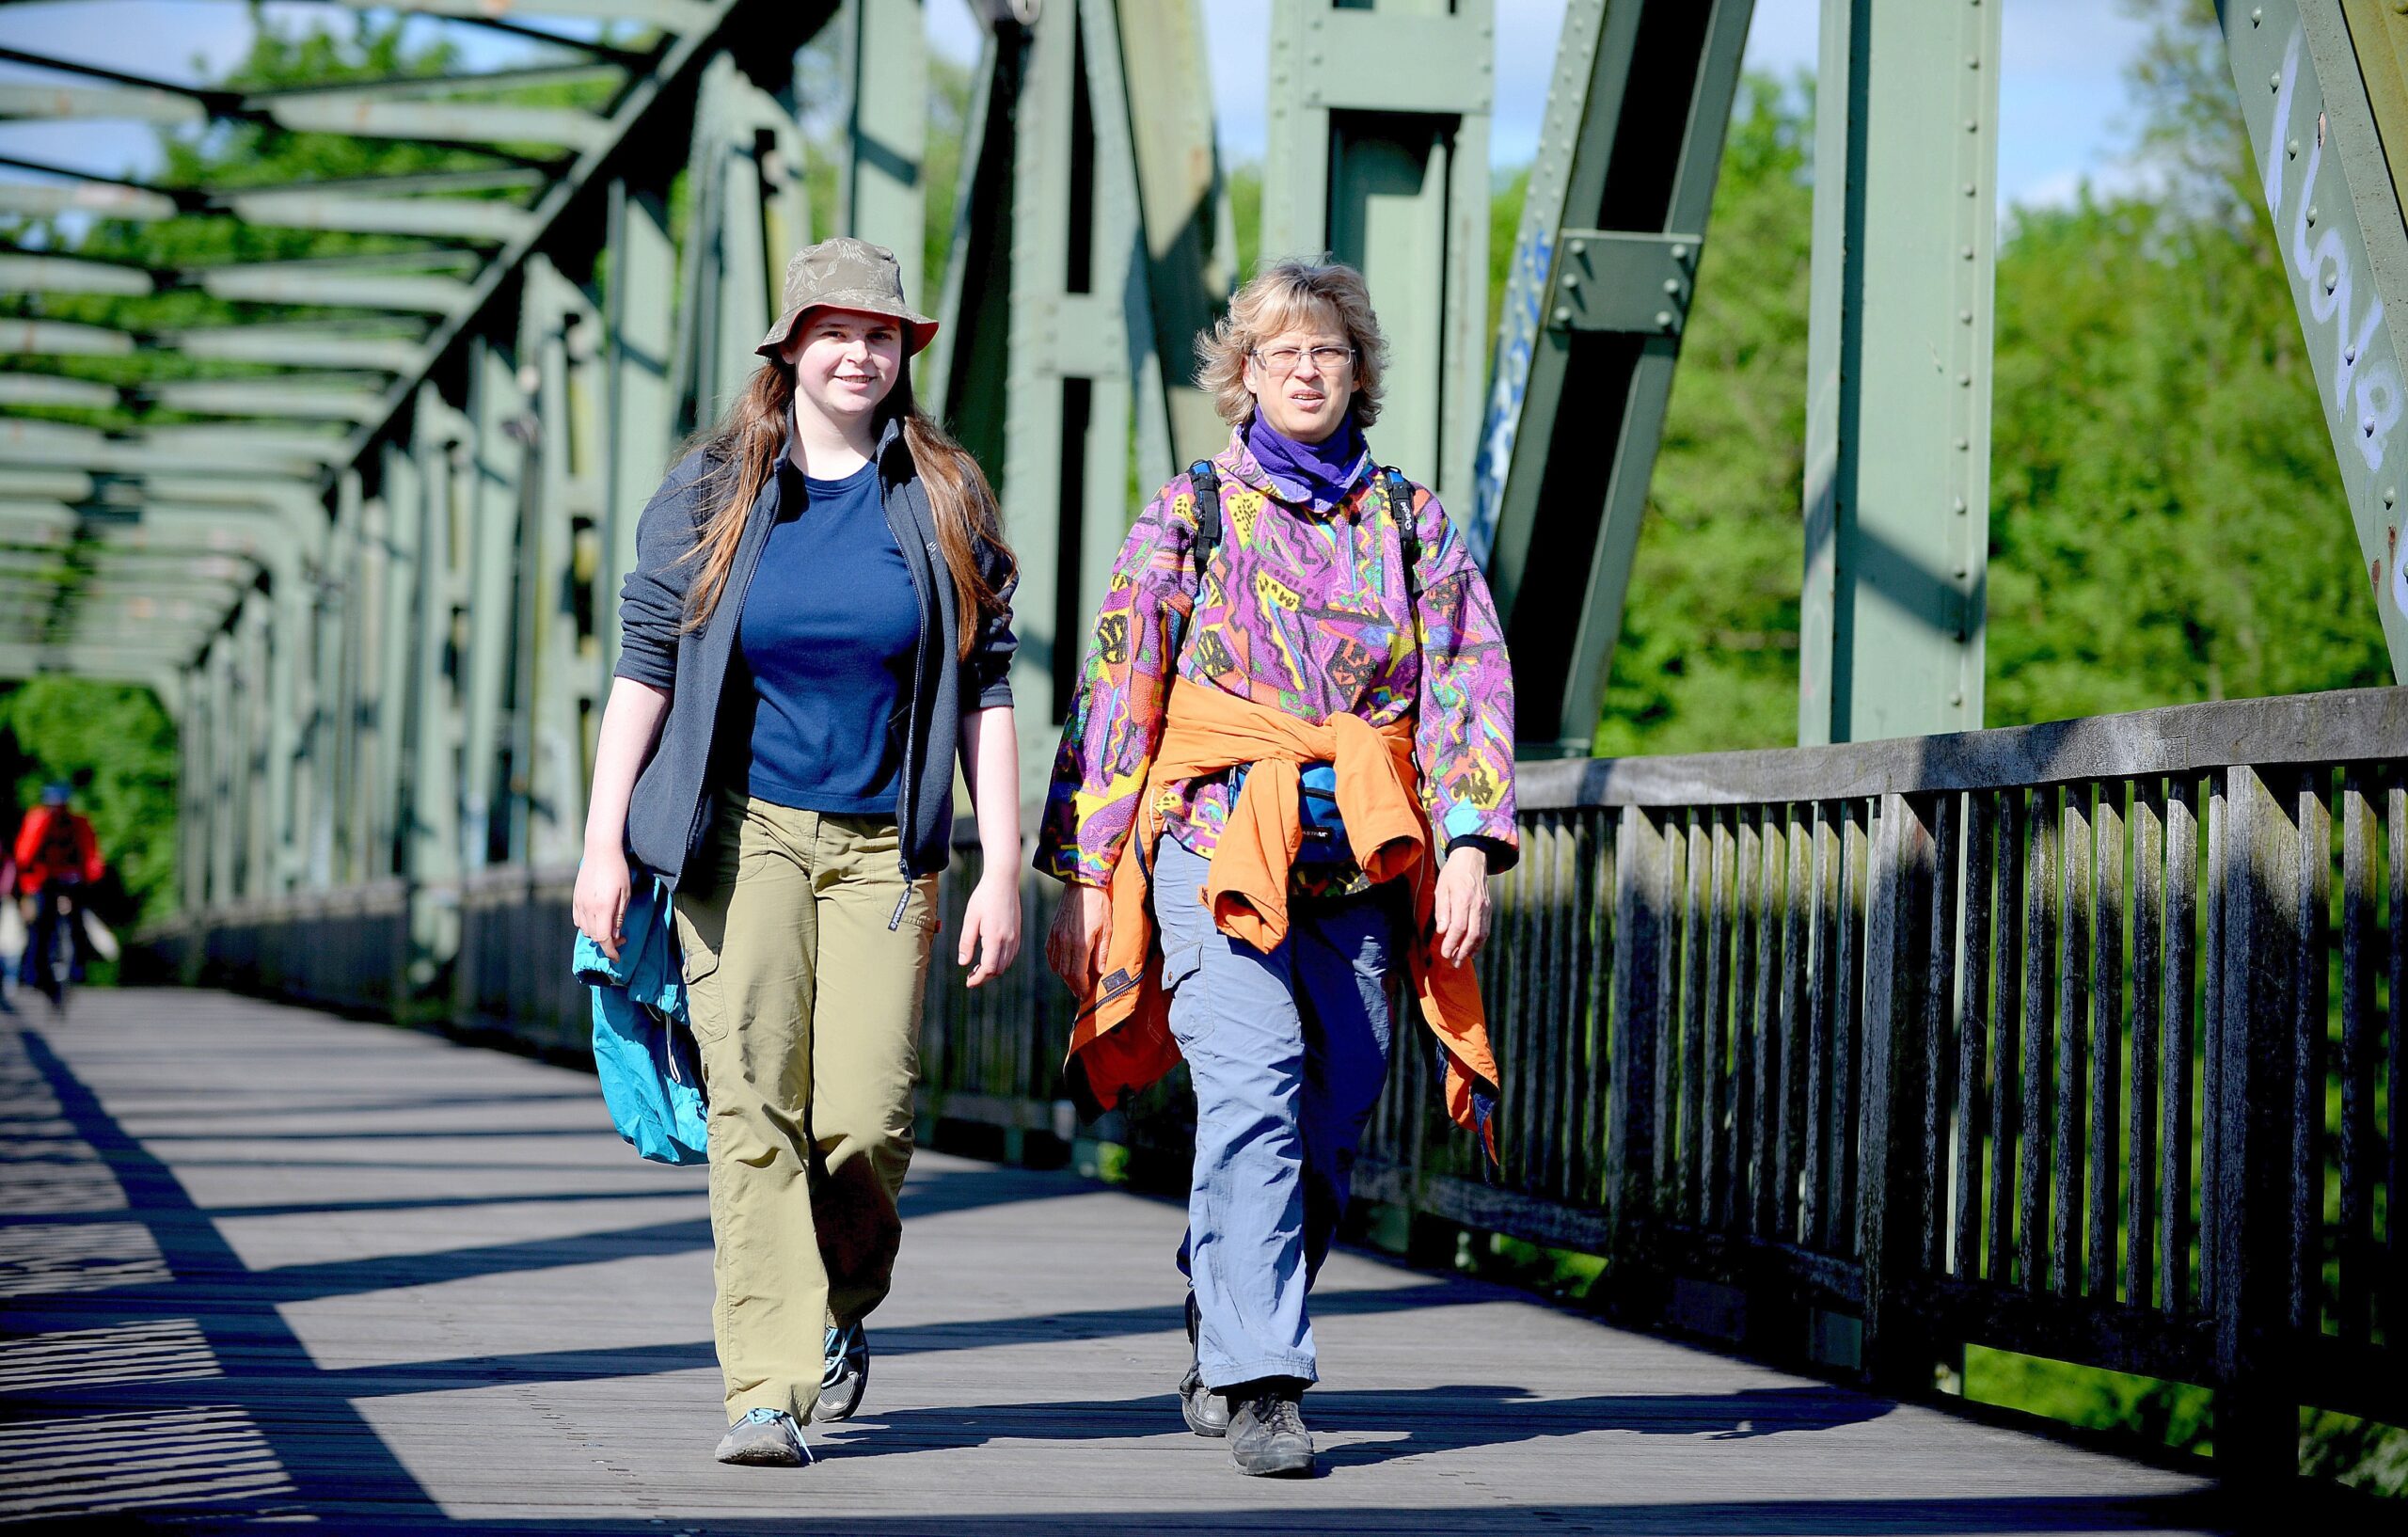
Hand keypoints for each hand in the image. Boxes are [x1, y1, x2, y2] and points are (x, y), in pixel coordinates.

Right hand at [573, 845, 633, 962]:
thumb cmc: (618, 871)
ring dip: (597, 934)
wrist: (600, 850)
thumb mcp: (625, 894)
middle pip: (594, 937)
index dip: (611, 951)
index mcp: (603, 908)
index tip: (618, 958)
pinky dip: (586, 925)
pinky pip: (578, 920)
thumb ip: (619, 916)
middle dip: (607, 943)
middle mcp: (588, 908)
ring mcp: (579, 903)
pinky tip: (597, 919)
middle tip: (621, 937)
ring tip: (610, 927)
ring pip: (585, 930)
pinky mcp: (575, 898)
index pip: (604, 939)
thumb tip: (615, 935)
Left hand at [958, 870, 1021, 987]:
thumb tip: (963, 963)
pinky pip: (1011, 955)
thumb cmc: (983, 897)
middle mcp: (1008, 940)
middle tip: (970, 977)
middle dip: (985, 977)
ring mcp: (1015, 936)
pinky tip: (990, 957)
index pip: (989, 968)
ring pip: (1006, 964)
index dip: (978, 979)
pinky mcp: (1018, 933)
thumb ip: (966, 942)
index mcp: (995, 938)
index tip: (968, 982)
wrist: (1003, 881)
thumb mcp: (970, 919)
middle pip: (999, 969)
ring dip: (993, 970)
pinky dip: (1001, 961)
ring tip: (978, 968)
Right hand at [1045, 882, 1112, 996]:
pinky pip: (1050, 954)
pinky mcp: (1052, 931)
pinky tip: (1061, 968)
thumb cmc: (1099, 904)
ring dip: (1065, 977)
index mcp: (1080, 943)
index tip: (1086, 995)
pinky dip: (1055, 964)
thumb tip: (1099, 971)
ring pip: (1057, 965)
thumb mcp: (1107, 928)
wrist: (1082, 883)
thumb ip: (1102, 952)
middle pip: (1066, 973)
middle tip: (1080, 993)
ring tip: (1074, 982)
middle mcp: (1065, 942)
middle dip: (1073, 985)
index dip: (1082, 987)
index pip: (1078, 974)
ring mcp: (1056, 936)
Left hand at [1431, 845, 1491, 965]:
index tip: (1444, 953)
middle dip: (1462, 951)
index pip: (1458, 927)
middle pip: (1472, 934)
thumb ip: (1442, 910)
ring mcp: (1485, 907)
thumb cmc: (1453, 874)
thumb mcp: (1441, 888)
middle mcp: (1477, 905)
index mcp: (1463, 899)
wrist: (1472, 859)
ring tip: (1461, 959)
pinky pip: (1486, 929)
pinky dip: (1480, 942)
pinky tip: (1472, 949)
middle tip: (1453, 962)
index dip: (1452, 943)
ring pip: (1482, 934)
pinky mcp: (1489, 909)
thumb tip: (1442, 931)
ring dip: (1472, 949)